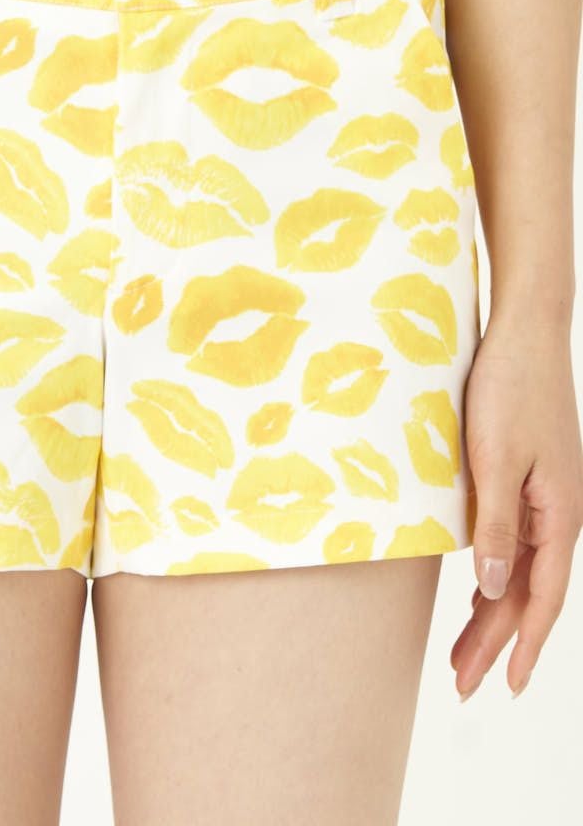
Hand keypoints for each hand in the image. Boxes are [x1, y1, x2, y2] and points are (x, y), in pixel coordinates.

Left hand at [452, 318, 582, 699]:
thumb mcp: (495, 459)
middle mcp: (556, 514)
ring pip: (519, 572)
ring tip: (462, 654)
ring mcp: (543, 498)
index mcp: (558, 515)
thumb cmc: (509, 389)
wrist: (525, 333)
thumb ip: (496, 526)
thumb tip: (494, 591)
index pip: (542, 598)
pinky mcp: (526, 480)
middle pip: (526, 593)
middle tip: (464, 685)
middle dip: (496, 641)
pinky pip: (514, 544)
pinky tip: (477, 592)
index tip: (506, 686)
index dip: (523, 645)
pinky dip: (495, 577)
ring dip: (491, 614)